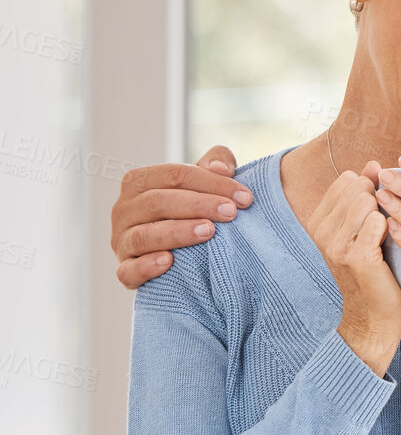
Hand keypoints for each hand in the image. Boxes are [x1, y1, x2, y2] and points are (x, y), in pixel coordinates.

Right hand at [110, 145, 252, 287]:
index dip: (211, 183)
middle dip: (198, 206)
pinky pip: (128, 271)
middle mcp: (124, 210)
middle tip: (230, 213)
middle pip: (157, 202)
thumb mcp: (203, 182)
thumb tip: (222, 168)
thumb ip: (216, 163)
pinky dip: (147, 266)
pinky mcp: (125, 270)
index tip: (245, 197)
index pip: (174, 175)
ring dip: (177, 233)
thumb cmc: (192, 208)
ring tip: (209, 231)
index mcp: (139, 182)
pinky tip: (169, 262)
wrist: (178, 250)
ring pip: (143, 236)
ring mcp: (122, 242)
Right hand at [310, 163, 400, 374]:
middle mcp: (321, 230)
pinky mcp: (356, 257)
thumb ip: (366, 197)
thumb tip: (373, 164)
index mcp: (319, 221)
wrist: (374, 318)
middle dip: (381, 198)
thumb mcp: (365, 231)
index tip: (383, 210)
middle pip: (357, 186)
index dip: (371, 189)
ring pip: (368, 200)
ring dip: (389, 211)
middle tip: (390, 225)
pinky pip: (379, 221)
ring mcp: (335, 244)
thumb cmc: (376, 271)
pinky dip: (393, 226)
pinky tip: (399, 241)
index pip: (347, 180)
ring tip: (395, 234)